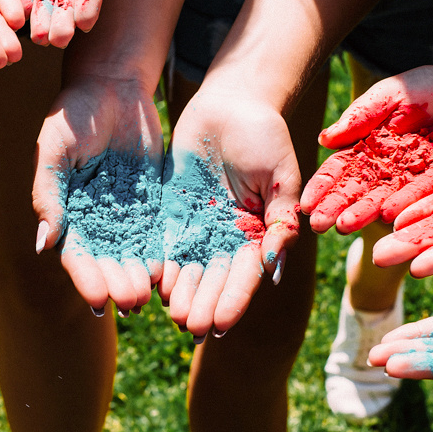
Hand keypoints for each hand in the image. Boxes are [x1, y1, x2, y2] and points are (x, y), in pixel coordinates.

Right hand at [35, 75, 167, 313]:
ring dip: (138, 277)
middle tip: (130, 301)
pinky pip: (157, 235)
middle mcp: (94, 220)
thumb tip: (43, 244)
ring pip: (132, 255)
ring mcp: (125, 214)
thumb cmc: (75, 113)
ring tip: (148, 294)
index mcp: (65, 212)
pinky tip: (169, 273)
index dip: (85, 278)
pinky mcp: (152, 203)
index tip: (98, 298)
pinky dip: (161, 255)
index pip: (75, 254)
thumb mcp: (56, 148)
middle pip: (105, 262)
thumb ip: (48, 194)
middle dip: (116, 284)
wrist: (114, 86)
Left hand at [160, 89, 296, 338]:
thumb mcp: (281, 177)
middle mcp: (226, 236)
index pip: (245, 274)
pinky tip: (151, 283)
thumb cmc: (264, 135)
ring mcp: (197, 225)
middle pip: (214, 278)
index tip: (221, 324)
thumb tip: (272, 265)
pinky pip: (162, 243)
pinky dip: (158, 265)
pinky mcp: (170, 211)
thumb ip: (280, 220)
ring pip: (187, 267)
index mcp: (256, 233)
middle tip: (191, 328)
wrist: (230, 103)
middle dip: (203, 304)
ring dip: (181, 293)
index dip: (234, 300)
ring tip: (172, 314)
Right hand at [300, 70, 432, 233]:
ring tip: (343, 226)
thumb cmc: (426, 88)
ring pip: (384, 197)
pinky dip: (405, 203)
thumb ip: (360, 116)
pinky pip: (422, 192)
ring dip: (364, 213)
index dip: (323, 187)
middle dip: (337, 207)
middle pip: (358, 190)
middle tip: (318, 224)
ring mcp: (414, 177)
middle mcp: (388, 168)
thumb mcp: (388, 96)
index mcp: (369, 147)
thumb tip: (324, 140)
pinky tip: (387, 216)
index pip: (341, 170)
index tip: (305, 203)